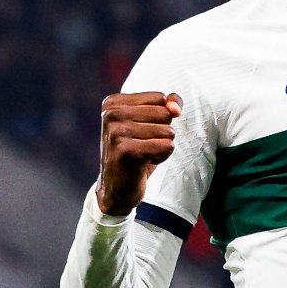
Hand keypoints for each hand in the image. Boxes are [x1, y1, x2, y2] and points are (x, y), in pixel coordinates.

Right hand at [95, 90, 181, 218]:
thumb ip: (169, 105)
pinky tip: (144, 163)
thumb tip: (175, 108)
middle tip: (142, 146)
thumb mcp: (153, 123)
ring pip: (167, 131)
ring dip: (162, 147)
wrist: (117, 189)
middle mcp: (111, 114)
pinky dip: (162, 156)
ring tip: (143, 155)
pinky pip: (166, 146)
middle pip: (165, 114)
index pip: (160, 98)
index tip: (141, 132)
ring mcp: (116, 132)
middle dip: (163, 133)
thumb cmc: (137, 152)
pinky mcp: (125, 151)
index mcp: (113, 103)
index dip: (161, 118)